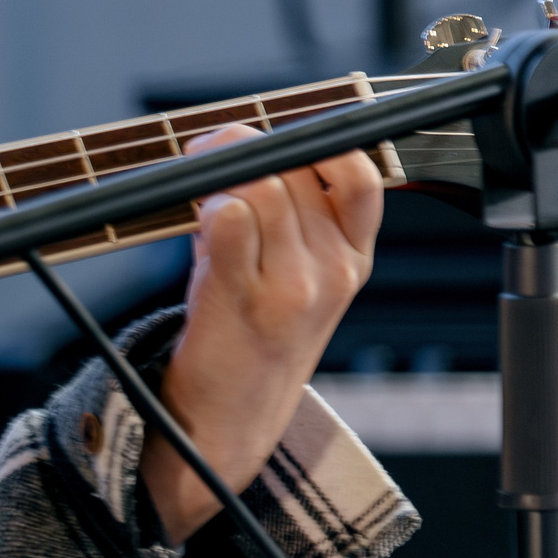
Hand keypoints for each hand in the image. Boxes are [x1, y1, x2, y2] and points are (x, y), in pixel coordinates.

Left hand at [140, 124, 383, 544]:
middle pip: (296, 171)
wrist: (234, 418)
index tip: (274, 139)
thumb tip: (246, 149)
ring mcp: (292, 288)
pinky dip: (206, 207)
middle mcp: (333, 270)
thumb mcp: (295, 274)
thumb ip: (288, 215)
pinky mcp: (244, 302)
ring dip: (219, 172)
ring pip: (260, 188)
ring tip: (198, 184)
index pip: (361, 175)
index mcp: (355, 256)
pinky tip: (196, 222)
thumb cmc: (253, 334)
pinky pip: (226, 221)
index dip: (316, 143)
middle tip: (210, 151)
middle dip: (245, 147)